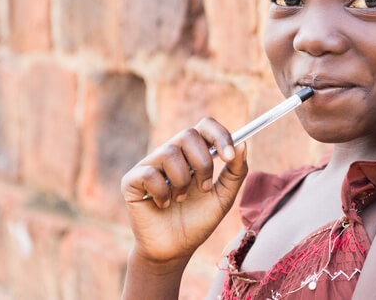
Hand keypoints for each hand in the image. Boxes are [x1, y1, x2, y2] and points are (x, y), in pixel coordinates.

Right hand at [121, 118, 247, 263]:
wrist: (175, 249)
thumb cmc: (198, 220)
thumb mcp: (224, 196)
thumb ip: (236, 171)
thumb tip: (243, 143)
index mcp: (193, 153)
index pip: (205, 125)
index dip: (219, 135)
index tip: (230, 156)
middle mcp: (171, 153)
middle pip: (188, 134)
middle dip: (203, 164)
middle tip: (204, 188)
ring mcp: (150, 164)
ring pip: (170, 153)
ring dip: (182, 183)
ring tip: (181, 200)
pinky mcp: (132, 180)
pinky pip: (149, 174)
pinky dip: (162, 193)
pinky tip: (162, 205)